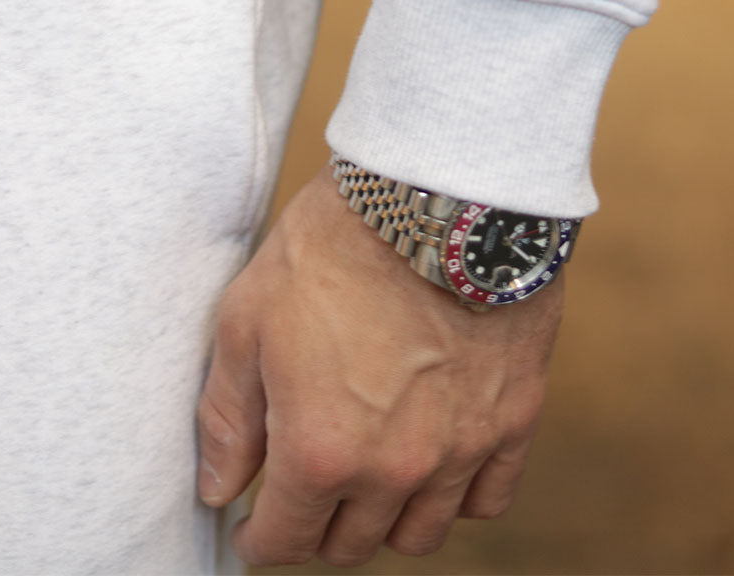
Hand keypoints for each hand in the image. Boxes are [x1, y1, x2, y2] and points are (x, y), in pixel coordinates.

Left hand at [196, 162, 564, 567]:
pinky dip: (458, 494)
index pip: (284, 543)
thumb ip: (228, 416)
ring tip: (368, 474)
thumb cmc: (332, 246)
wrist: (434, 193)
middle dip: (317, 525)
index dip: (260, 540)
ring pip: (420, 532)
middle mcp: (394, 469)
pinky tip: (435, 461)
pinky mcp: (513, 416)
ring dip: (385, 517)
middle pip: (350, 544)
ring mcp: (461, 447)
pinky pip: (488, 497)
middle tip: (307, 486)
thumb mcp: (248, 318)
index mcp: (320, 450)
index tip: (255, 524)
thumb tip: (219, 489)